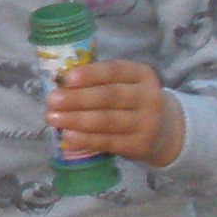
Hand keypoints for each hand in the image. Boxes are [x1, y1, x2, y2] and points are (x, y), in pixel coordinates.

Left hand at [48, 59, 184, 166]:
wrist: (164, 131)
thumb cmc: (131, 101)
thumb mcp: (125, 84)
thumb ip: (98, 81)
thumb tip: (59, 85)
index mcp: (141, 74)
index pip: (115, 70)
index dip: (91, 74)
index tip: (67, 78)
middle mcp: (148, 97)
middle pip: (110, 96)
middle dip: (77, 98)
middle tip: (51, 100)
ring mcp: (146, 123)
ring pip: (107, 121)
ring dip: (76, 120)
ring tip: (52, 118)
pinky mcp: (139, 146)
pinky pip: (108, 142)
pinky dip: (85, 139)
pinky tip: (67, 137)